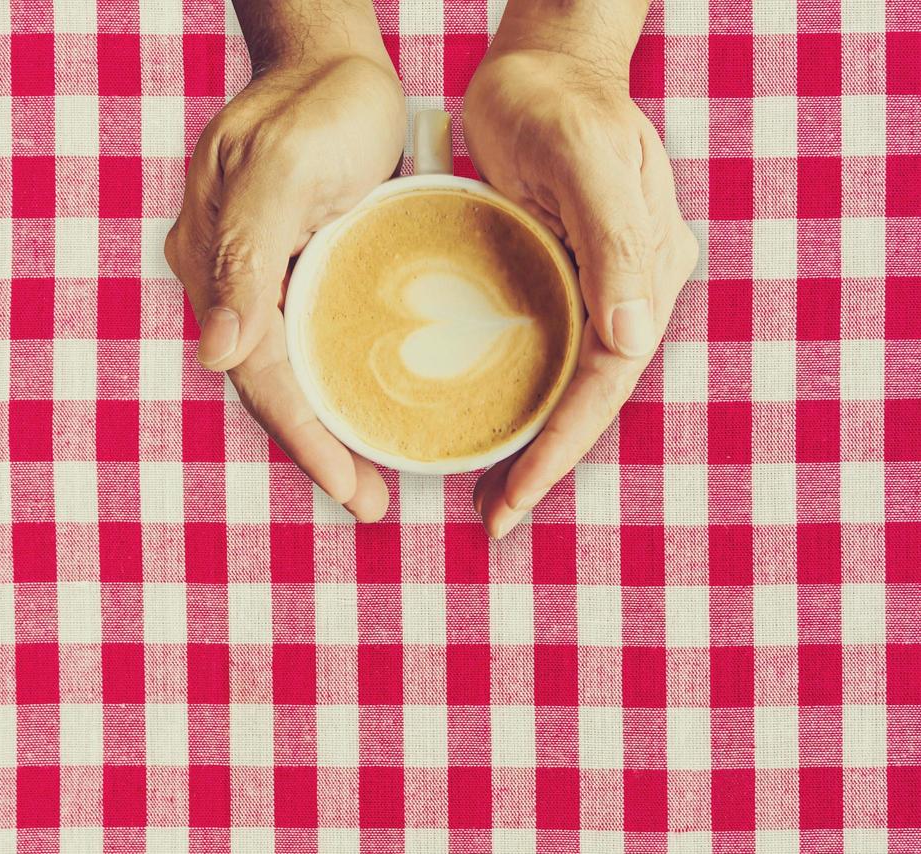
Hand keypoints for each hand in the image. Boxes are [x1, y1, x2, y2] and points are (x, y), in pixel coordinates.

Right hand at [166, 53, 404, 520]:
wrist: (337, 62)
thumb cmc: (318, 105)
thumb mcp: (281, 171)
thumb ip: (244, 259)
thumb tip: (215, 356)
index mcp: (217, 266)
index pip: (261, 378)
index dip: (305, 441)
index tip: (351, 491)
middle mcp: (234, 285)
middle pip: (276, 389)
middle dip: (321, 452)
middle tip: (372, 504)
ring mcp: (265, 281)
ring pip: (295, 376)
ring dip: (332, 431)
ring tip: (372, 483)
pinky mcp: (301, 273)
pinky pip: (315, 346)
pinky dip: (340, 388)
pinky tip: (369, 416)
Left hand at [463, 47, 697, 537]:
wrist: (539, 64)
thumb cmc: (557, 100)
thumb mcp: (584, 161)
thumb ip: (616, 245)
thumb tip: (633, 340)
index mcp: (643, 275)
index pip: (604, 382)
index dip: (561, 445)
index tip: (516, 496)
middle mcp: (623, 294)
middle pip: (584, 399)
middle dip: (542, 462)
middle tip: (493, 518)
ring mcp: (591, 291)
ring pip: (560, 386)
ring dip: (526, 442)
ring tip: (486, 494)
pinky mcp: (555, 281)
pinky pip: (537, 356)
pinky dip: (513, 399)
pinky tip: (482, 424)